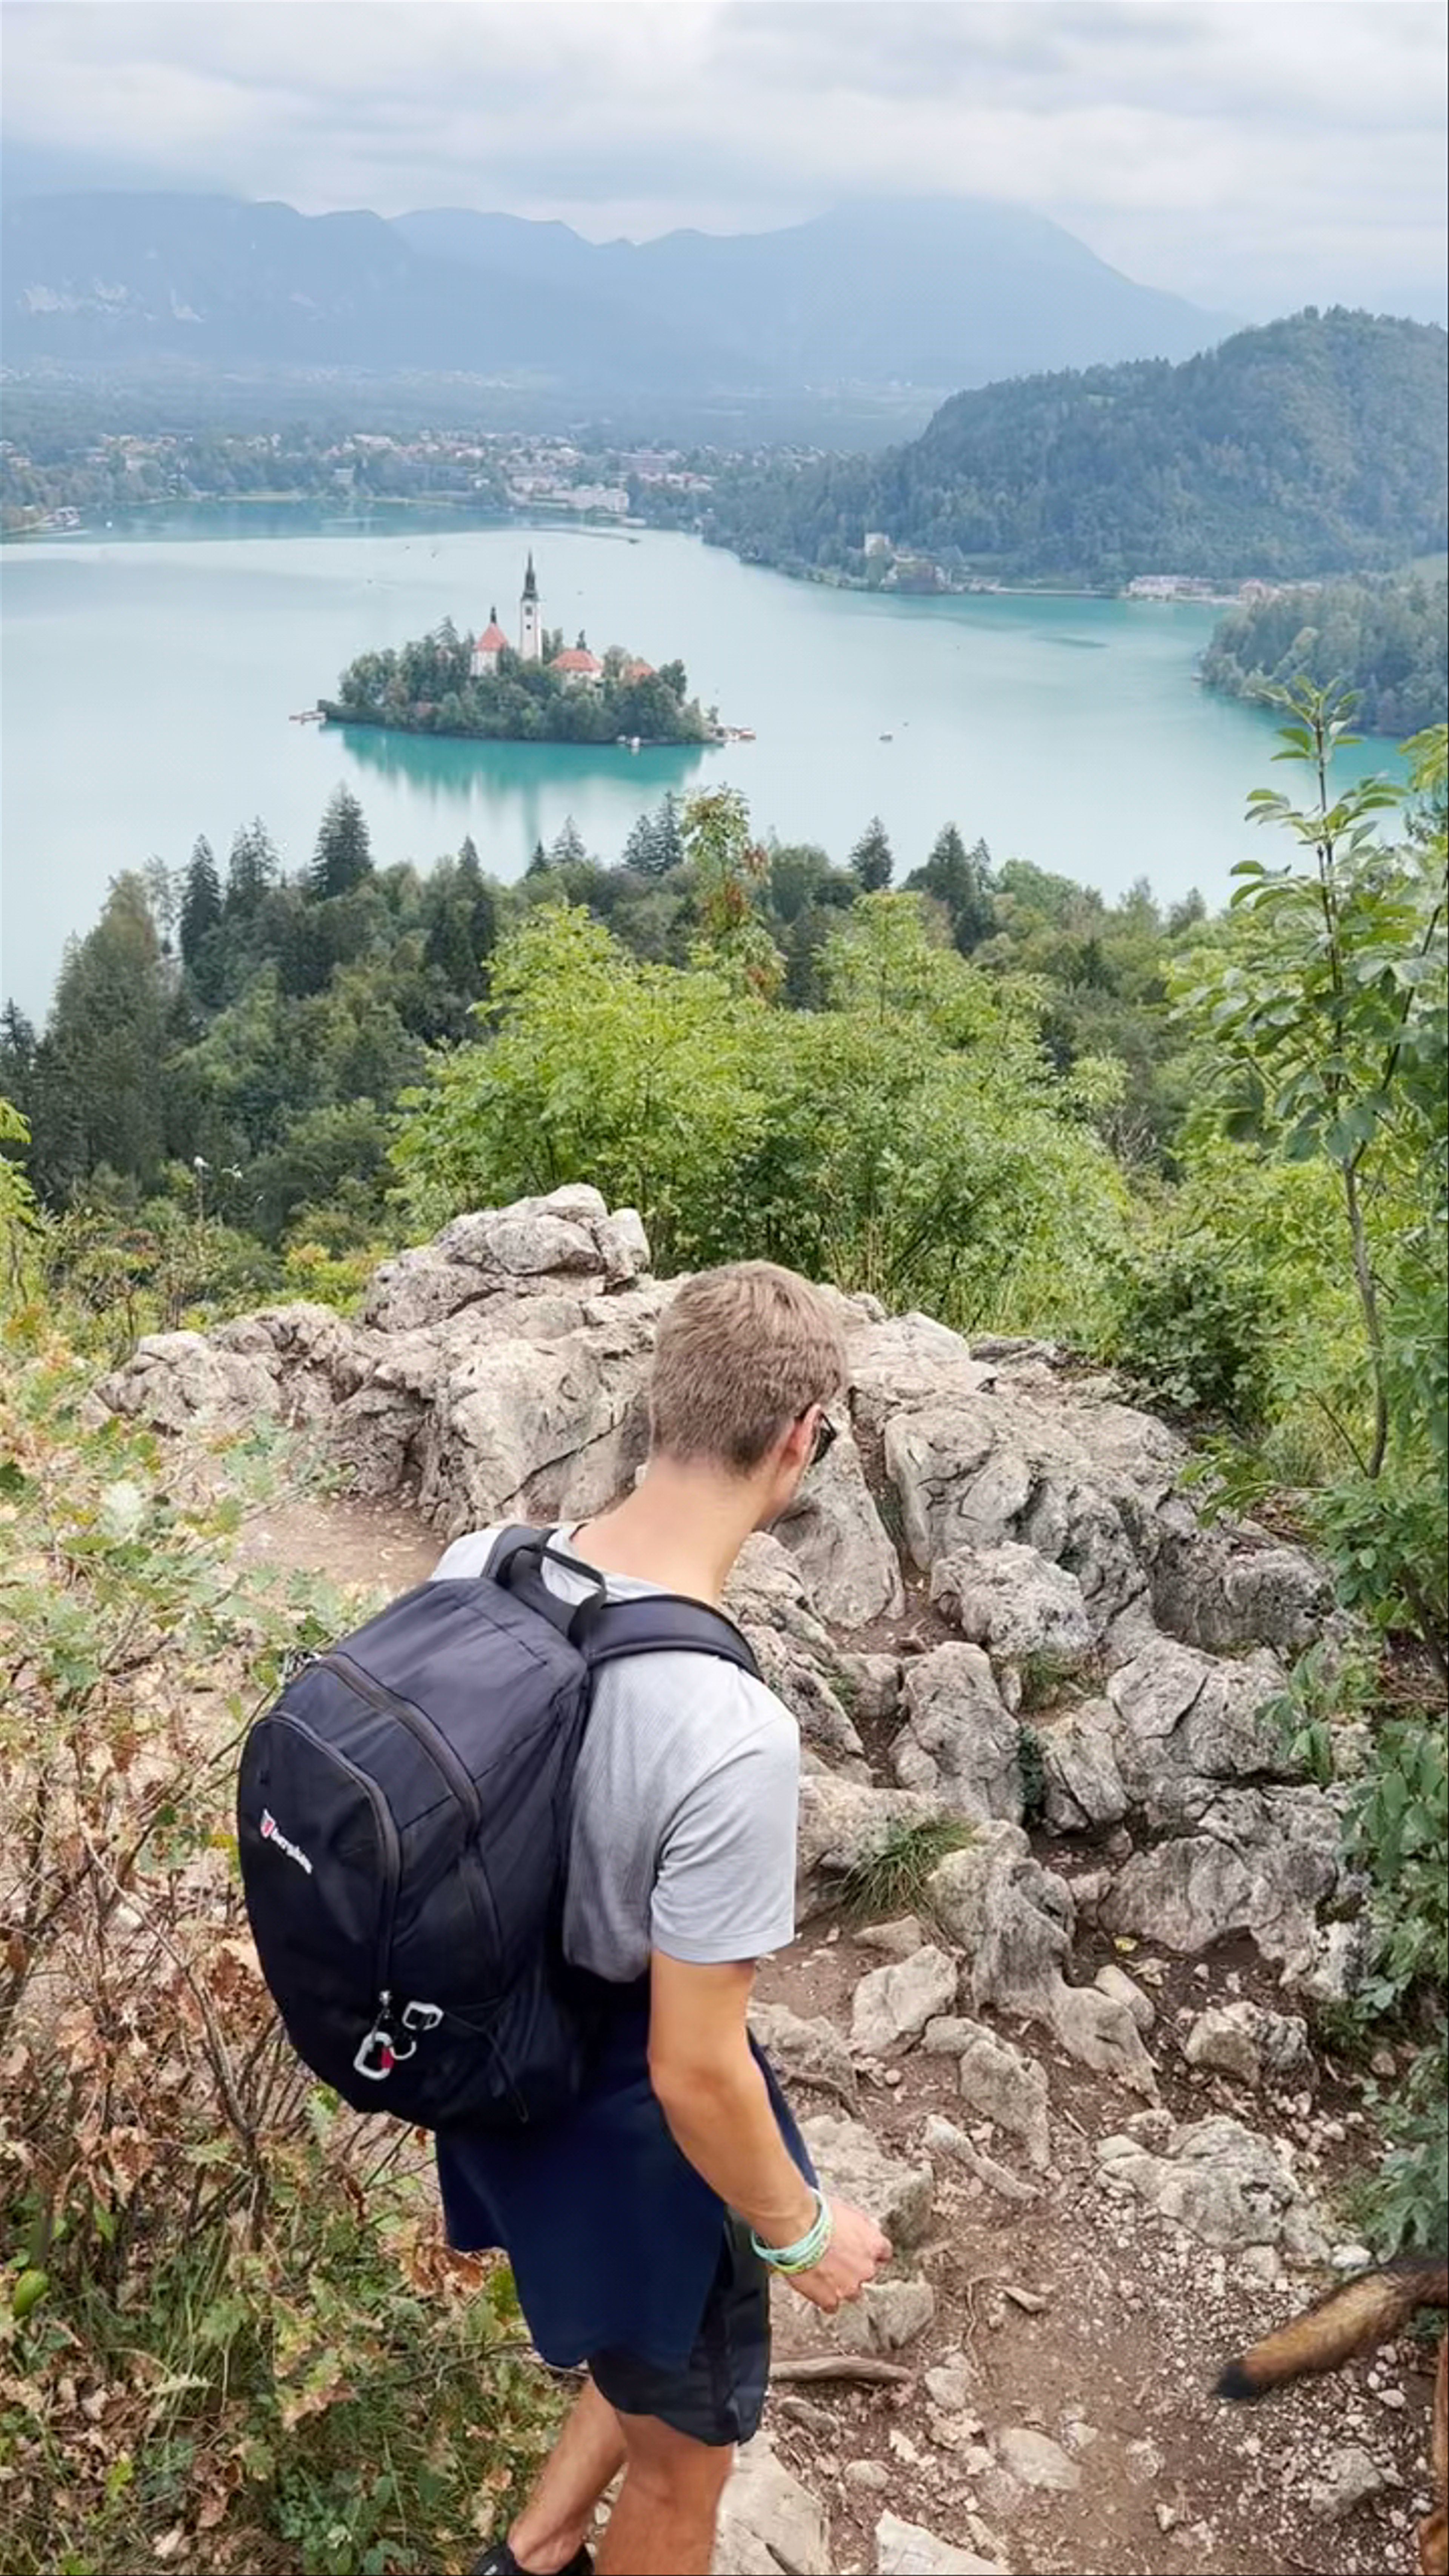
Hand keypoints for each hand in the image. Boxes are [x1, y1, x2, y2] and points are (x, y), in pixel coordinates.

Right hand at [786, 2197, 890, 2312]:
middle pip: (867, 2274)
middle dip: (854, 2269)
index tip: (860, 2251)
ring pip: (852, 2292)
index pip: (883, 2254)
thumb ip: (860, 2229)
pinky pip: (832, 2305)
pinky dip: (825, 2299)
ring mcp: (849, 2286)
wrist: (799, 2229)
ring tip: (824, 2274)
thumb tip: (858, 2232)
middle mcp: (866, 2268)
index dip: (868, 2252)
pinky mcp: (830, 2298)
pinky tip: (817, 2289)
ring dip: (841, 2285)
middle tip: (837, 2260)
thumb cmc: (819, 2215)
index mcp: (874, 2244)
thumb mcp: (848, 2213)